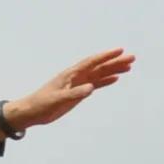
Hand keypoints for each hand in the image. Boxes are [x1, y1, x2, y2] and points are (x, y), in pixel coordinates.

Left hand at [0, 48, 135, 136]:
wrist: (31, 112)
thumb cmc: (40, 104)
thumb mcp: (57, 99)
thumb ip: (74, 94)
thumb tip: (91, 88)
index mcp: (70, 75)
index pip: (91, 62)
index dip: (105, 56)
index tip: (120, 50)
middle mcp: (76, 77)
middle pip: (99, 66)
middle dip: (115, 61)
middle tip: (132, 58)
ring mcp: (77, 84)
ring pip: (99, 74)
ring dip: (113, 69)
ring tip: (129, 66)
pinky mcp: (77, 93)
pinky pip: (95, 84)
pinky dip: (105, 81)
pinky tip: (115, 78)